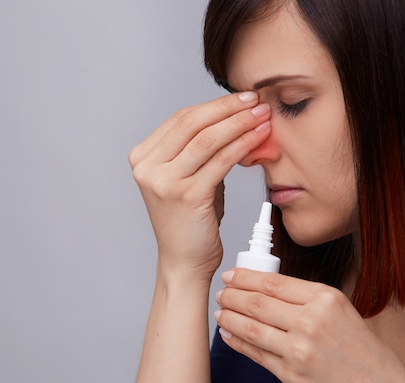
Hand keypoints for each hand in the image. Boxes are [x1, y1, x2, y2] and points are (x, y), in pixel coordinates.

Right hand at [128, 93, 271, 280]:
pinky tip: (259, 137)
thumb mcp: (187, 178)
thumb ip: (202, 150)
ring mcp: (164, 181)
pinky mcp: (186, 195)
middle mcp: (148, 167)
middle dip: (227, 108)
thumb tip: (237, 120)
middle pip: (191, 123)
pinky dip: (242, 144)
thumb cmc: (190, 220)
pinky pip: (220, 160)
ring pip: (207, 138)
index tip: (240, 99)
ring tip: (262, 114)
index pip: (181, 120)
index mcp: (142, 158)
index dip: (214, 105)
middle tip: (255, 99)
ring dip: (238, 122)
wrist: (184, 261)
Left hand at [214, 269, 404, 382]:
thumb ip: (309, 302)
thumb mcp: (344, 314)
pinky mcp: (292, 375)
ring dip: (229, 317)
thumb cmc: (368, 358)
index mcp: (326, 298)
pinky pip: (256, 354)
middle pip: (257, 302)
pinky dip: (238, 342)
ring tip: (220, 312)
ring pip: (251, 327)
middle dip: (232, 296)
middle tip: (221, 293)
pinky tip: (230, 335)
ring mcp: (300, 349)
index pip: (273, 281)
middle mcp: (312, 320)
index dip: (245, 277)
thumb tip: (269, 291)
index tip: (232, 275)